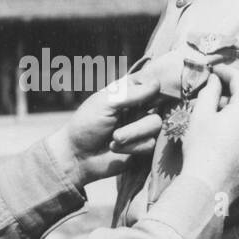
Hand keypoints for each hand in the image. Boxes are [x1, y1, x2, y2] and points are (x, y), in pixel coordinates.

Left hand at [49, 74, 164, 185]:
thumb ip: (130, 94)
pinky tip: (116, 148)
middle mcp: (139, 107)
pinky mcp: (144, 146)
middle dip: (139, 117)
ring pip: (156, 125)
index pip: (152, 82)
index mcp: (129, 91)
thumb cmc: (86, 124)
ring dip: (132, 133)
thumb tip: (157, 84)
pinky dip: (132, 147)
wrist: (77, 156)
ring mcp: (143, 127)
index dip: (156, 87)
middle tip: (122, 121)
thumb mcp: (105, 103)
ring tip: (114, 138)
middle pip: (160, 104)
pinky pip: (150, 144)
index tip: (149, 96)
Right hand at [176, 66, 238, 199]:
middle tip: (208, 101)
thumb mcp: (201, 115)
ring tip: (213, 125)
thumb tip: (216, 80)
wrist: (209, 188)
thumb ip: (210, 92)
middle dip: (228, 97)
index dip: (226, 72)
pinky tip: (221, 143)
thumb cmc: (202, 149)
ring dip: (234, 117)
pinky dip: (238, 133)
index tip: (214, 71)